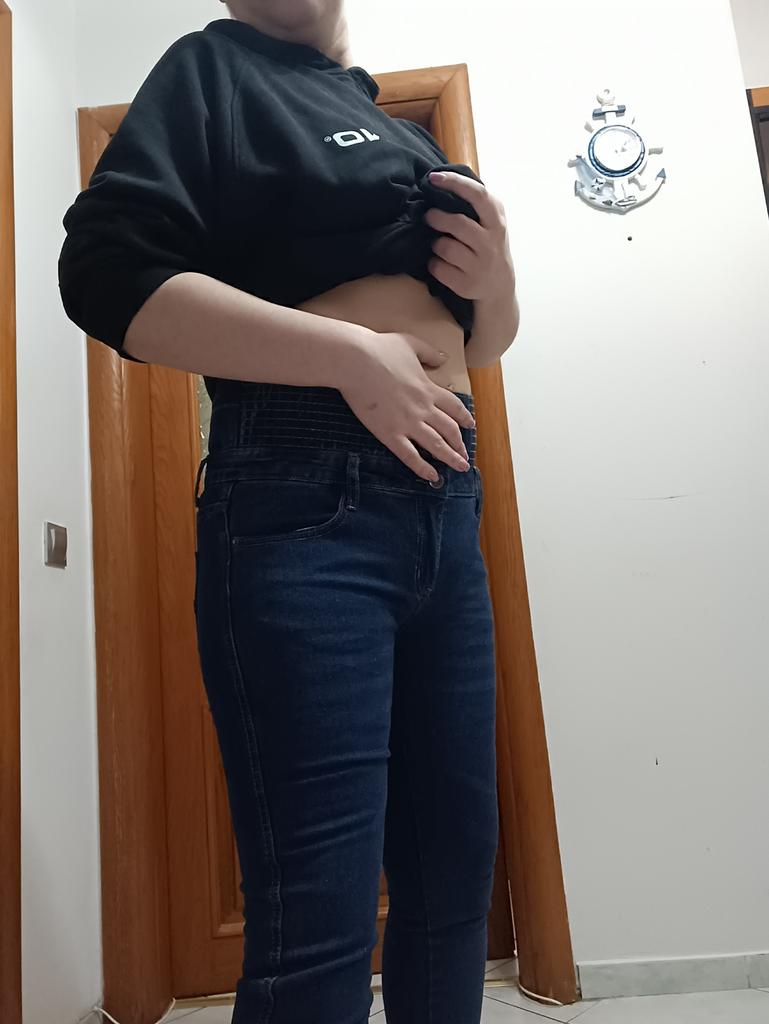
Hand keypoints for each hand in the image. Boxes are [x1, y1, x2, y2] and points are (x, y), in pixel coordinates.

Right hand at [337, 328, 475, 481]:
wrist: (356, 361)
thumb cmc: (380, 349)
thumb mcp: (411, 344)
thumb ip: (429, 353)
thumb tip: (443, 358)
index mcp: (429, 388)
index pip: (454, 407)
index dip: (464, 418)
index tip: (470, 426)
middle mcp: (423, 408)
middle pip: (449, 430)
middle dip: (460, 445)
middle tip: (465, 456)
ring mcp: (408, 423)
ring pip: (436, 445)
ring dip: (450, 458)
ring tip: (460, 468)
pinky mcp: (390, 434)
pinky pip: (410, 456)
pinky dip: (423, 468)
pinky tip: (432, 477)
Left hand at [423, 170, 515, 301]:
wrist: (500, 287)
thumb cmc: (490, 247)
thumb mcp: (492, 223)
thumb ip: (477, 204)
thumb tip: (443, 181)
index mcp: (497, 221)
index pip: (478, 195)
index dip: (454, 183)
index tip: (434, 178)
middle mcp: (491, 243)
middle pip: (458, 223)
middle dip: (437, 218)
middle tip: (429, 216)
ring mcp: (480, 265)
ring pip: (445, 248)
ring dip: (435, 244)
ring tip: (438, 245)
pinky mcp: (467, 285)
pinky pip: (439, 269)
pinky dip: (434, 264)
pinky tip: (439, 263)